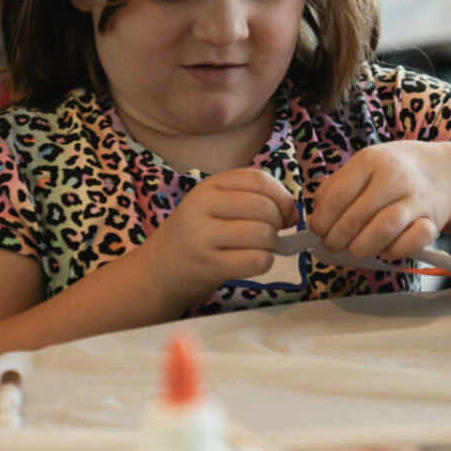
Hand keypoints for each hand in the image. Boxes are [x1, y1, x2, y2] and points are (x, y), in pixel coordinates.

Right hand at [137, 169, 297, 312]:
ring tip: (258, 249)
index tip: (284, 213)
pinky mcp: (209, 266)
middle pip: (264, 208)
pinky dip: (264, 263)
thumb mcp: (213, 206)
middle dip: (277, 224)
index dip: (282, 197)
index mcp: (208, 186)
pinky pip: (256, 260)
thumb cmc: (194, 236)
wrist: (157, 270)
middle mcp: (203, 207)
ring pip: (262, 234)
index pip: (258, 180)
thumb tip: (292, 212)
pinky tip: (251, 263)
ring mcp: (203, 237)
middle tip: (268, 234)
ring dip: (271, 245)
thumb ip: (250, 199)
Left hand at [309, 141, 450, 260]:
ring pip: (383, 229)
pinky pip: (413, 241)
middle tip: (332, 245)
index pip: (336, 198)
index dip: (322, 221)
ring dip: (362, 248)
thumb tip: (315, 217)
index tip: (317, 231)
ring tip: (355, 250)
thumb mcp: (361, 167)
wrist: (442, 172)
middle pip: (356, 217)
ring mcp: (416, 198)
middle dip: (337, 239)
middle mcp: (394, 177)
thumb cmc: (391, 173)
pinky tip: (385, 250)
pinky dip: (395, 251)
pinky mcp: (433, 220)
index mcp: (369, 161)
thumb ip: (334, 189)